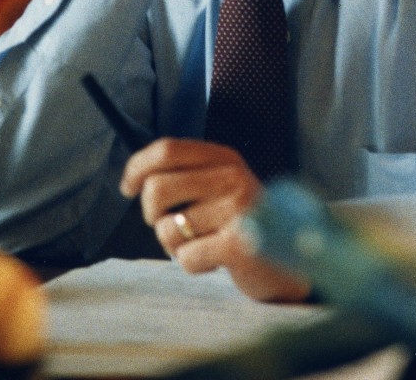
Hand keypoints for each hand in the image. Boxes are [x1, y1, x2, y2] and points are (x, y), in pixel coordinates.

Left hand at [120, 138, 311, 302]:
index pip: (167, 149)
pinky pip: (186, 257)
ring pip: (168, 229)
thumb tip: (132, 180)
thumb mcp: (218, 187)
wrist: (289, 262)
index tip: (126, 188)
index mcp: (223, 157)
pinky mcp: (240, 244)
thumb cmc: (239, 224)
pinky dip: (192, 265)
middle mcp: (231, 176)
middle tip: (173, 226)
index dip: (137, 167)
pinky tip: (216, 260)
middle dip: (152, 215)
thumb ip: (184, 176)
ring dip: (176, 246)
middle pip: (157, 188)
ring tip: (203, 244)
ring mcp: (238, 208)